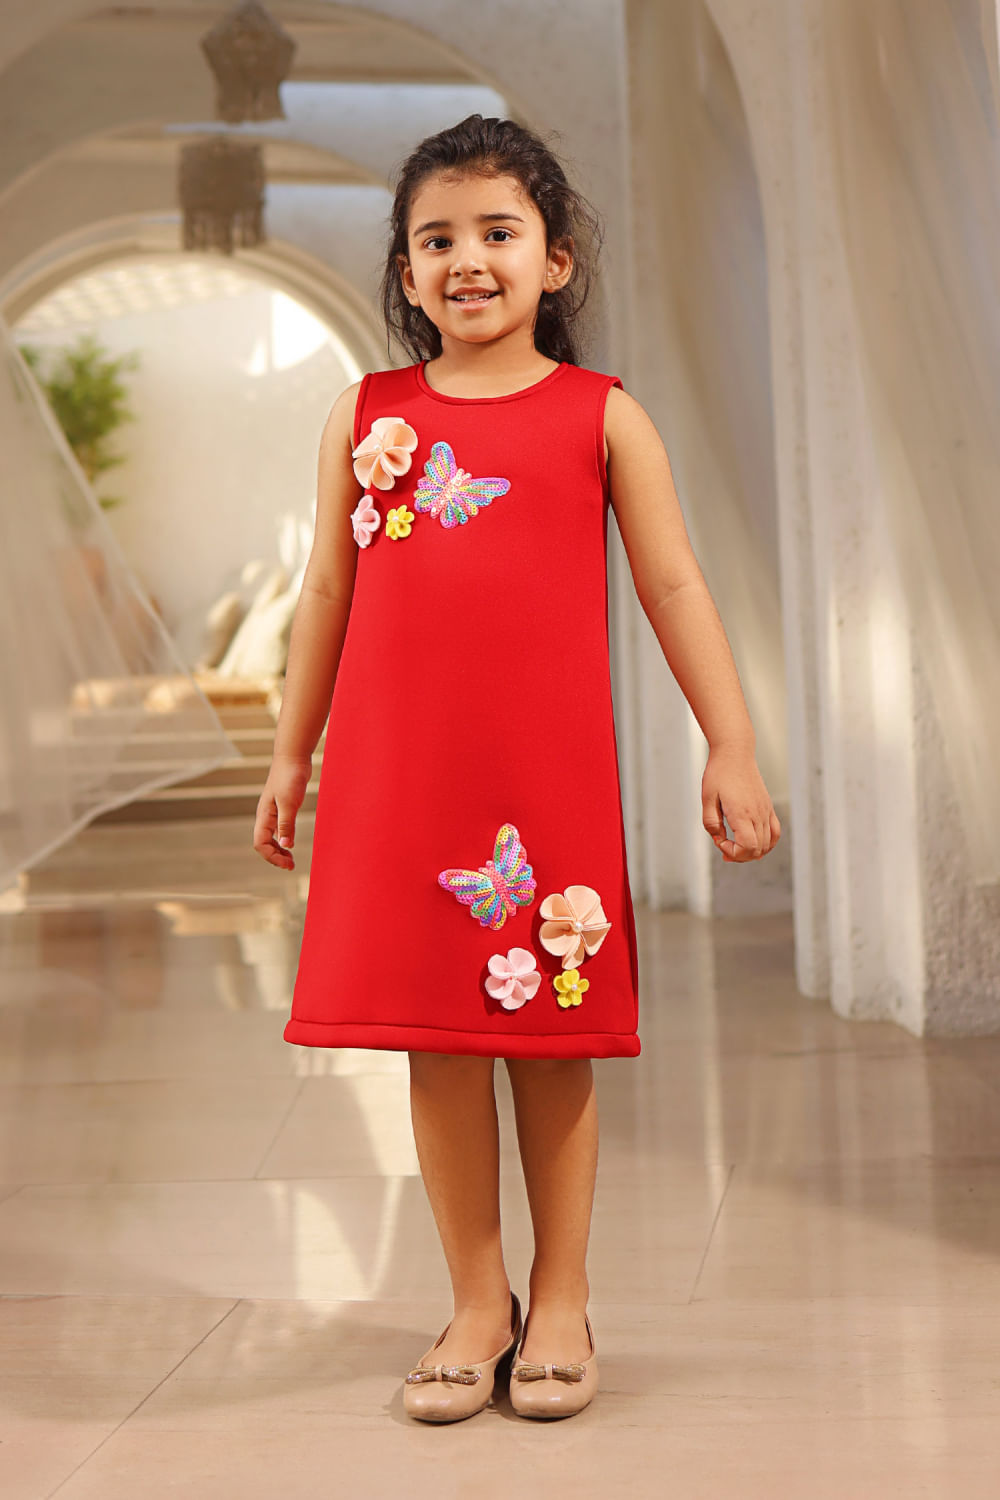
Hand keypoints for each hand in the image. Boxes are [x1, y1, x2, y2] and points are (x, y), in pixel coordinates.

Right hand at [253, 754, 312, 869]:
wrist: (293, 757)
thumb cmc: (290, 777)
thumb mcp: (289, 803)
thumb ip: (286, 824)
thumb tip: (285, 845)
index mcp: (264, 816)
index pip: (261, 844)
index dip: (272, 857)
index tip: (288, 863)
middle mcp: (266, 815)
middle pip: (264, 843)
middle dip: (275, 856)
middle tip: (291, 865)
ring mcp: (273, 811)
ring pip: (270, 837)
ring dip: (279, 849)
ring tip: (291, 858)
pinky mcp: (282, 807)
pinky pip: (278, 828)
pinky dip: (283, 838)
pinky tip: (291, 840)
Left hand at [702, 746, 780, 862]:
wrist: (735, 753)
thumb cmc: (719, 773)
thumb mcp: (706, 798)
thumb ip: (710, 822)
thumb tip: (718, 838)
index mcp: (742, 813)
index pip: (748, 847)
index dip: (733, 852)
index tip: (719, 841)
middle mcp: (758, 814)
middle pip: (758, 850)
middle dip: (740, 855)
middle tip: (723, 846)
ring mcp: (765, 811)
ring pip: (767, 844)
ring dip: (752, 851)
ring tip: (736, 847)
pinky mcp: (768, 807)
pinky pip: (775, 832)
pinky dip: (766, 843)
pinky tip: (753, 842)